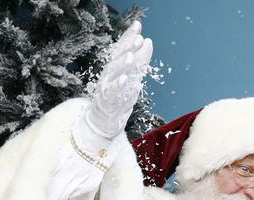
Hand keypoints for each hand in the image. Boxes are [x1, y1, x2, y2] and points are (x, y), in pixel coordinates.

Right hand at [84, 20, 152, 138]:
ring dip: (122, 64)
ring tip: (131, 57)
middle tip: (138, 39)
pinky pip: (113, 92)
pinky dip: (119, 86)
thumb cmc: (118, 94)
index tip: (138, 26)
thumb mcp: (131, 75)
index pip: (121, 48)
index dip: (128, 36)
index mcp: (115, 66)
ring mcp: (107, 86)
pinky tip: (127, 80)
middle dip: (127, 47)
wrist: (105, 118)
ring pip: (113, 73)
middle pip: (117, 58)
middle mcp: (109, 73)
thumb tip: (148, 41)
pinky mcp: (108, 101)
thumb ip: (140, 59)